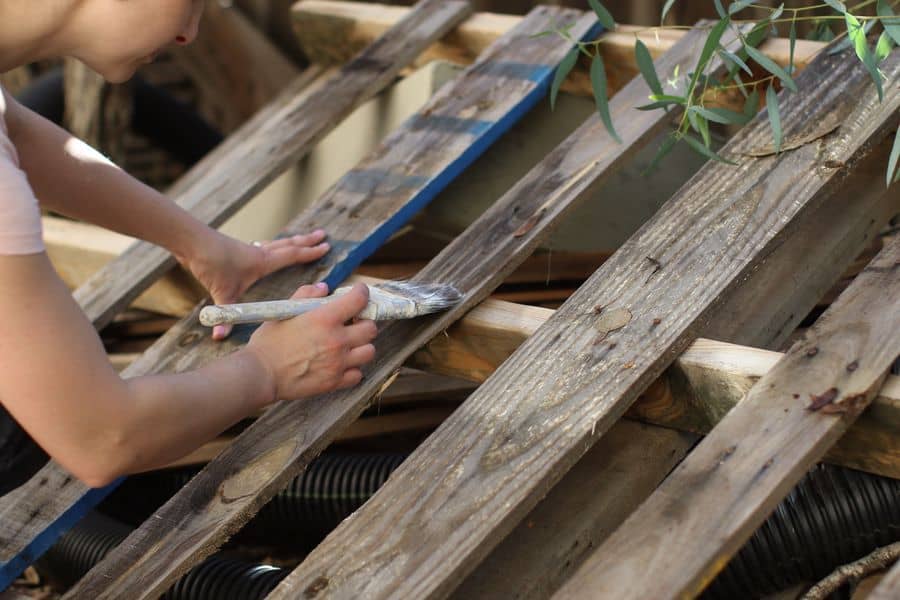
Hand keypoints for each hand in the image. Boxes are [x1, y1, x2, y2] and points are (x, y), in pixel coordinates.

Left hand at [178, 229, 330, 338]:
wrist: (193, 243)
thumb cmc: (211, 265)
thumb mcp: (221, 293)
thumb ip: (225, 315)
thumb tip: (219, 336)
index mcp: (263, 262)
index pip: (292, 255)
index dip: (310, 252)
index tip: (326, 247)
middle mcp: (260, 252)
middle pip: (289, 244)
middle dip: (307, 241)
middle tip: (323, 235)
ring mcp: (249, 248)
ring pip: (277, 242)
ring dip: (292, 240)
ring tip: (304, 237)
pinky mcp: (239, 248)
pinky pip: (263, 245)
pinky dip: (273, 245)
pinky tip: (269, 247)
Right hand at [245, 283, 376, 403]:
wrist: (260, 373)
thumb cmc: (269, 342)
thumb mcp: (284, 311)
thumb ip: (306, 295)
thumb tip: (324, 288)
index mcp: (325, 319)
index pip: (359, 300)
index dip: (362, 293)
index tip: (359, 293)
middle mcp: (337, 340)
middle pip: (371, 328)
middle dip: (364, 322)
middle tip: (353, 322)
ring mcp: (338, 363)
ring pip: (369, 351)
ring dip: (362, 346)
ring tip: (349, 345)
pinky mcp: (334, 382)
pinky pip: (358, 374)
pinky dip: (353, 369)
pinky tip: (341, 364)